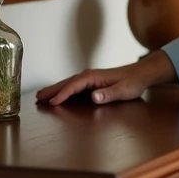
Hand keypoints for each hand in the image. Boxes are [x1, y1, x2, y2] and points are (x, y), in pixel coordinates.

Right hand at [36, 51, 175, 105]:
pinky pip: (74, 86)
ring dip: (55, 90)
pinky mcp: (93, 82)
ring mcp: (90, 78)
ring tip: (42, 96)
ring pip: (68, 84)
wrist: (141, 74)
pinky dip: (64, 90)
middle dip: (52, 91)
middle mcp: (89, 76)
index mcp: (93, 77)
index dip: (62, 95)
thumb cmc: (133, 82)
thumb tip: (93, 97)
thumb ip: (109, 94)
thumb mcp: (124, 90)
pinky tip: (59, 95)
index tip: (52, 103)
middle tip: (37, 98)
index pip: (73, 86)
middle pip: (66, 83)